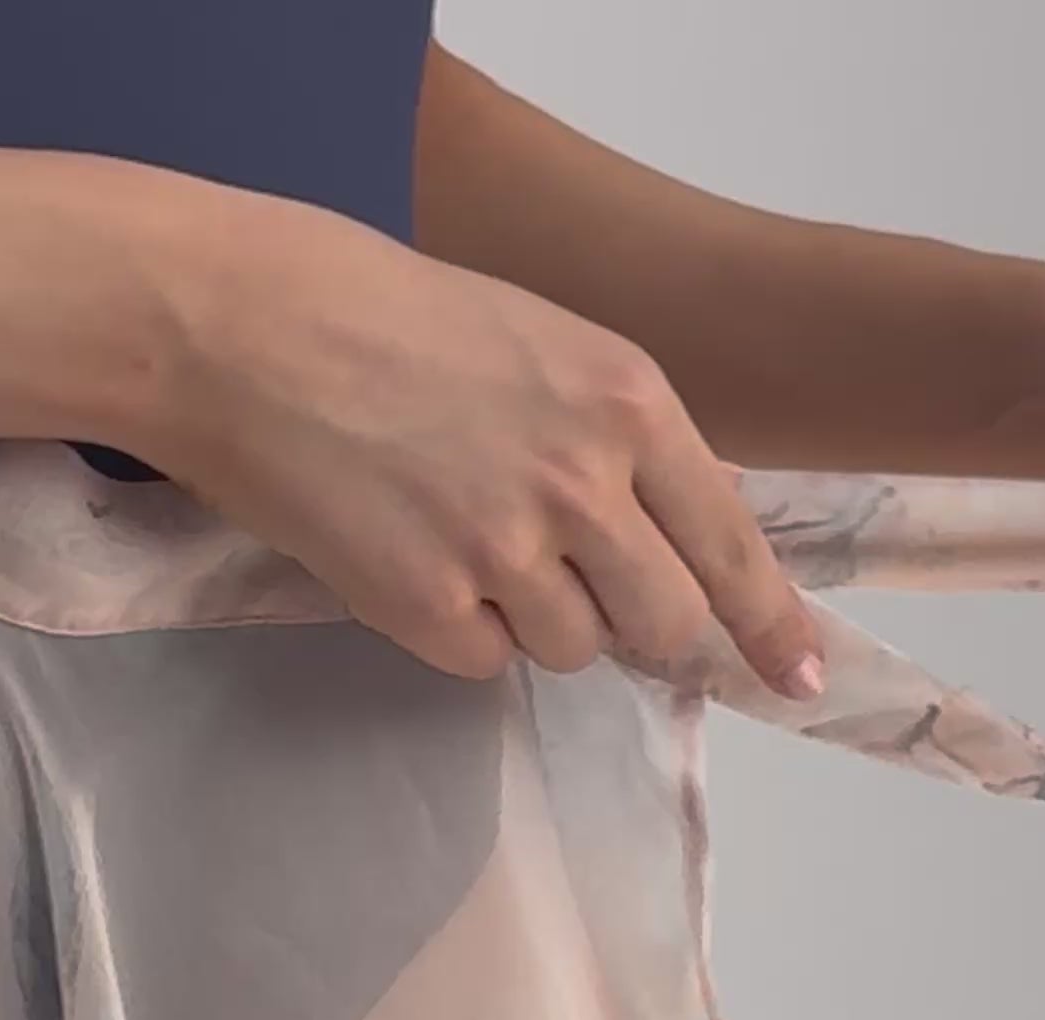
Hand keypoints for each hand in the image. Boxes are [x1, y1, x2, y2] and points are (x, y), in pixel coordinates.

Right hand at [130, 190, 825, 697]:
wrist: (250, 330)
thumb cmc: (384, 318)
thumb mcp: (539, 345)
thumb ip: (612, 438)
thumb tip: (656, 541)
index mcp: (627, 402)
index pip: (729, 543)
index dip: (766, 624)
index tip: (795, 677)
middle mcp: (586, 482)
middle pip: (665, 621)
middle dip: (638, 626)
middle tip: (586, 596)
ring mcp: (509, 553)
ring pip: (572, 649)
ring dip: (533, 618)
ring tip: (459, 536)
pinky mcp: (431, 609)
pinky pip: (483, 662)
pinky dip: (456, 631)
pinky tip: (408, 557)